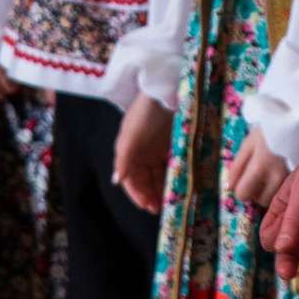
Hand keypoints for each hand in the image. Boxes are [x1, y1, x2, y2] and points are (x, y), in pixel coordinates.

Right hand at [112, 93, 172, 212]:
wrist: (166, 88)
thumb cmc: (145, 112)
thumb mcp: (132, 136)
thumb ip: (124, 159)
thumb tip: (117, 180)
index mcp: (127, 151)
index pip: (130, 180)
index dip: (138, 194)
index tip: (148, 207)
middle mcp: (140, 152)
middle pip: (145, 179)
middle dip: (151, 195)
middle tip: (161, 209)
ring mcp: (156, 148)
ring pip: (158, 174)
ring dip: (162, 188)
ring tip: (171, 201)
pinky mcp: (170, 143)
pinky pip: (171, 164)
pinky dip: (173, 175)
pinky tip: (181, 184)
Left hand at [227, 127, 291, 212]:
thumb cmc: (271, 129)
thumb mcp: (250, 143)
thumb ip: (237, 167)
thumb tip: (228, 188)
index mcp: (260, 165)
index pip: (243, 193)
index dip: (241, 188)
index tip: (245, 179)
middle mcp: (276, 175)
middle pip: (259, 200)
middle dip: (256, 192)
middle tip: (259, 177)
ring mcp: (291, 179)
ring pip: (274, 199)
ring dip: (269, 191)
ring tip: (271, 175)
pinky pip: (285, 193)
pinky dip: (281, 187)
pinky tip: (282, 174)